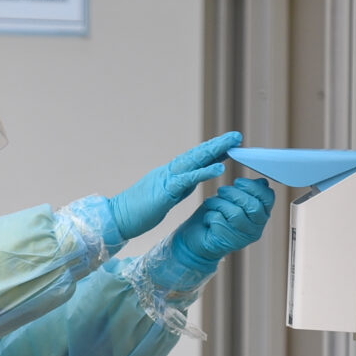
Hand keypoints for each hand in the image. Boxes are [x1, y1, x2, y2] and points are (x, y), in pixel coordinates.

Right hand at [107, 132, 241, 240]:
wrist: (117, 218)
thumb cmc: (139, 211)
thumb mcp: (165, 197)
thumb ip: (179, 187)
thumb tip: (194, 181)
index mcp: (170, 174)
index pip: (195, 160)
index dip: (213, 151)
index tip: (231, 144)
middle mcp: (169, 172)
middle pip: (197, 154)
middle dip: (218, 144)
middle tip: (237, 136)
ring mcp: (166, 179)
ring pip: (194, 161)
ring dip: (215, 151)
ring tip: (233, 144)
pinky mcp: (164, 191)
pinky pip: (187, 179)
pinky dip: (204, 172)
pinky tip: (220, 168)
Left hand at [172, 177, 274, 269]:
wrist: (196, 238)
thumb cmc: (216, 215)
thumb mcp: (232, 199)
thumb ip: (247, 192)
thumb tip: (262, 182)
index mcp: (261, 215)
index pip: (268, 198)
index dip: (254, 187)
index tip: (238, 181)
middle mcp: (256, 228)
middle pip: (254, 206)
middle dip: (234, 194)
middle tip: (221, 190)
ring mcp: (243, 237)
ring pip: (236, 213)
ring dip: (219, 203)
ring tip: (210, 202)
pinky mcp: (228, 243)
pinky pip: (220, 222)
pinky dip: (210, 215)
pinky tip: (207, 218)